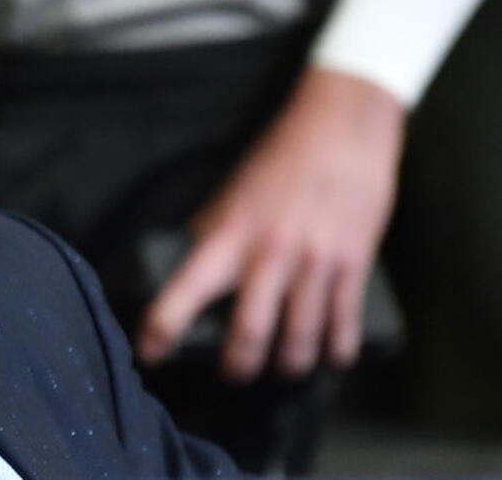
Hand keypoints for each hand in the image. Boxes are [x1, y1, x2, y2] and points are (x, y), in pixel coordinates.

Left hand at [137, 67, 405, 380]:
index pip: (185, 290)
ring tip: (280, 370)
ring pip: (299, 340)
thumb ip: (215, 231)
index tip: (149, 352)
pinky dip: (336, 349)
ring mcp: (315, 262)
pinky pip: (343, 322)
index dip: (162, 327)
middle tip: (230, 374)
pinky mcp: (352, 263)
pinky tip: (331, 357)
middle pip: (249, 334)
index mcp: (230, 232)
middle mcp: (270, 253)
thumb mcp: (234, 191)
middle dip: (236, 366)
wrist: (343, 127)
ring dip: (287, 365)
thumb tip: (194, 266)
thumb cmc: (282, 156)